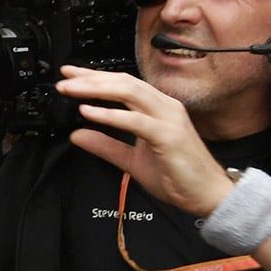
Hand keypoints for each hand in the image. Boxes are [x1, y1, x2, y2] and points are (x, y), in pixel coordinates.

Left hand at [57, 66, 234, 216]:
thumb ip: (105, 146)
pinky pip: (136, 120)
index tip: (70, 75)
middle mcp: (164, 108)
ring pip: (130, 93)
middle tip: (64, 80)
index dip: (95, 77)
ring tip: (71, 91)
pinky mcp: (169, 135)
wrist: (207, 195)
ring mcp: (168, 119)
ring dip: (97, 89)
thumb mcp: (131, 160)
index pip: (123, 84)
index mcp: (157, 109)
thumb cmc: (178, 176)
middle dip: (91, 79)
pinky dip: (111, 114)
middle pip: (124, 82)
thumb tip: (77, 136)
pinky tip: (89, 112)